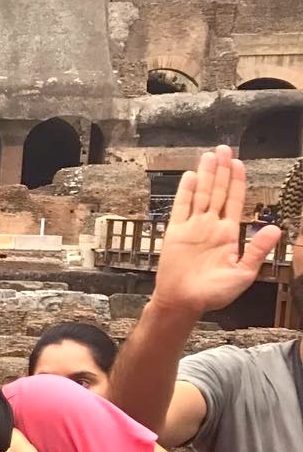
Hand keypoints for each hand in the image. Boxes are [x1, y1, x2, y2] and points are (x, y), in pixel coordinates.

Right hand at [153, 146, 282, 318]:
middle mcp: (211, 226)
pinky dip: (184, 192)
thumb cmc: (213, 293)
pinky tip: (189, 177)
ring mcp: (193, 228)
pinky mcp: (175, 233)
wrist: (184, 302)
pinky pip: (180, 207)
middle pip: (217, 191)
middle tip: (223, 149)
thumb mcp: (243, 273)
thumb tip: (275, 229)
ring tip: (209, 155)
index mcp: (229, 234)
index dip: (237, 181)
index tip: (239, 163)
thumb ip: (257, 250)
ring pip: (200, 194)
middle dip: (221, 170)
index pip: (234, 201)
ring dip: (205, 175)